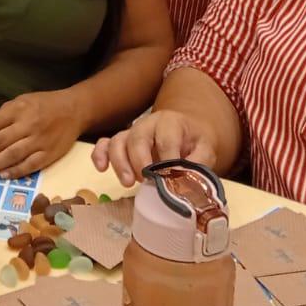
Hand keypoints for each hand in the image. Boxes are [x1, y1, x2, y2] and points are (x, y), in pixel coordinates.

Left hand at [0, 90, 83, 178]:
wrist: (74, 109)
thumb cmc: (43, 104)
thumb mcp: (21, 101)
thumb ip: (3, 115)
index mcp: (17, 109)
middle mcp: (26, 124)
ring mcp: (38, 140)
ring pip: (11, 155)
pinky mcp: (49, 154)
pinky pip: (29, 165)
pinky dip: (15, 171)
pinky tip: (3, 176)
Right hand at [91, 110, 222, 187]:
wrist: (188, 131)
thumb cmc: (195, 142)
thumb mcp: (206, 149)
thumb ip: (200, 163)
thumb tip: (188, 181)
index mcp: (170, 122)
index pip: (165, 139)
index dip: (167, 160)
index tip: (170, 179)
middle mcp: (148, 124)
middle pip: (137, 138)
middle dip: (139, 161)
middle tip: (144, 181)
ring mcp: (132, 132)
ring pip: (118, 141)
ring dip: (120, 162)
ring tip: (128, 183)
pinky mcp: (122, 142)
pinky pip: (105, 143)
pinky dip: (100, 154)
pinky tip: (101, 169)